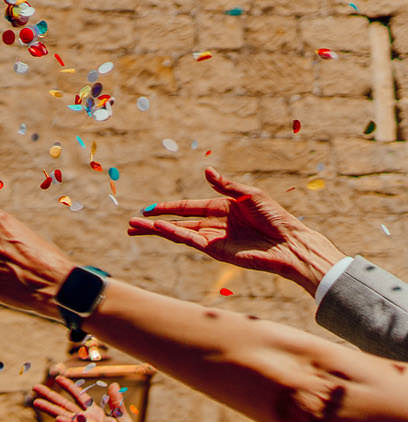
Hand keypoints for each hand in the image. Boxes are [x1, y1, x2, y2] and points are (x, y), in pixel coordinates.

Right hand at [30, 374, 142, 421]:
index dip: (69, 387)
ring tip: (36, 402)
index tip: (58, 377)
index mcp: (96, 414)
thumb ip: (116, 404)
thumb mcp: (124, 420)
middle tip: (35, 387)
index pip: (80, 397)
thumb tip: (113, 385)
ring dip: (51, 409)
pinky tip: (58, 418)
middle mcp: (88, 421)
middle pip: (66, 405)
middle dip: (51, 396)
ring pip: (65, 417)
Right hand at [127, 167, 344, 294]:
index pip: (188, 207)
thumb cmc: (275, 217)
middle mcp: (214, 224)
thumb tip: (206, 171)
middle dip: (154, 222)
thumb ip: (226, 186)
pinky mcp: (215, 250)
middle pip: (177, 222)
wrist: (288, 242)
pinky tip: (158, 229)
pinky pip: (189, 239)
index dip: (168, 207)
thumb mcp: (250, 194)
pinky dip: (172, 233)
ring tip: (133, 229)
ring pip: (177, 232)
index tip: (149, 209)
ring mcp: (213, 239)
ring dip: (155, 230)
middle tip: (132, 223)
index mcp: (222, 208)